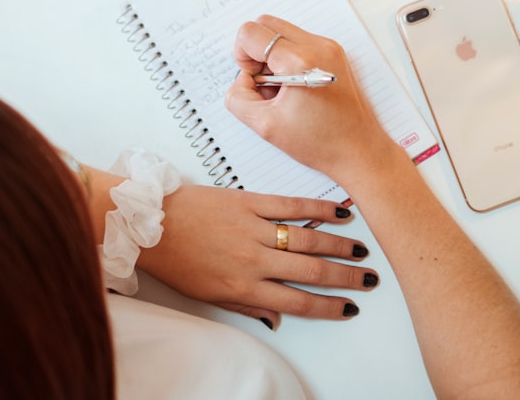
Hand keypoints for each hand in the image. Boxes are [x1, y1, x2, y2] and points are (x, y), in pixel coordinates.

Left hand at [136, 184, 377, 329]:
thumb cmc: (176, 260)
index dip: (328, 307)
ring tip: (361, 251)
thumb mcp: (208, 295)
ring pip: (308, 240)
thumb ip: (247, 307)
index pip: (298, 302)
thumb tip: (278, 318)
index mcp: (243, 287)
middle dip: (345, 278)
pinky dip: (319, 209)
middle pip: (311, 273)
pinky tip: (339, 212)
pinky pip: (291, 206)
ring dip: (339, 247)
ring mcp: (254, 229)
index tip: (349, 308)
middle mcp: (254, 260)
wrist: (150, 223)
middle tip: (369, 279)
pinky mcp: (249, 201)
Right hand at [225, 15, 403, 184]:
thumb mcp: (265, 125)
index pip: (251, 33)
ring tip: (280, 89)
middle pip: (265, 23)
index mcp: (300, 62)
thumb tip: (241, 79)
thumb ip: (238, 97)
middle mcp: (318, 46)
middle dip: (255, 51)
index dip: (242, 57)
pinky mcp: (334, 52)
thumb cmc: (321, 142)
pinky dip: (286, 58)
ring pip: (281, 31)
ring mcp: (329, 47)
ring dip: (271, 56)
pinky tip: (293, 86)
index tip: (253, 80)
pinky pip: (298, 41)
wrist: (358, 150)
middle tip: (263, 82)